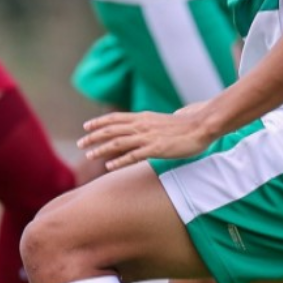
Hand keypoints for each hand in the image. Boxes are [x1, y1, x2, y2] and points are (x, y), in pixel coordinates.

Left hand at [78, 105, 217, 170]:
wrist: (201, 126)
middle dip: (94, 136)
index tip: (86, 126)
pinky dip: (119, 160)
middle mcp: (142, 125)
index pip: (115, 118)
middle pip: (112, 129)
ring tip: (89, 155)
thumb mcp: (160, 121)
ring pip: (118, 142)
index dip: (99, 122)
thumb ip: (147, 123)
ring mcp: (148, 137)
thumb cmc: (184, 126)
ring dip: (101, 149)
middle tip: (80, 143)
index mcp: (143, 117)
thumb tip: (139, 125)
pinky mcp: (156, 149)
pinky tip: (108, 166)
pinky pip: (133, 155)